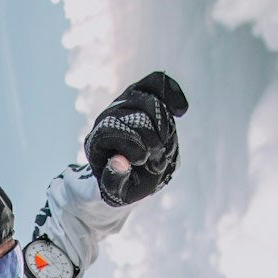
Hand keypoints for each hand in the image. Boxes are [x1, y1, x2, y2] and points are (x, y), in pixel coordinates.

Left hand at [84, 72, 188, 205]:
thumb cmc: (119, 186)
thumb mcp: (113, 194)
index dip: (131, 144)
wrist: (122, 175)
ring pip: (149, 100)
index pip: (111, 129)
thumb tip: (120, 161)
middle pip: (134, 114)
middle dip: (152, 137)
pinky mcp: (141, 98)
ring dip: (164, 125)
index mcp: (96, 140)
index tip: (142, 161)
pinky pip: (156, 83)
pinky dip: (171, 94)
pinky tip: (181, 110)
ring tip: (164, 147)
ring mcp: (124, 106)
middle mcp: (107, 118)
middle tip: (157, 160)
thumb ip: (114, 181)